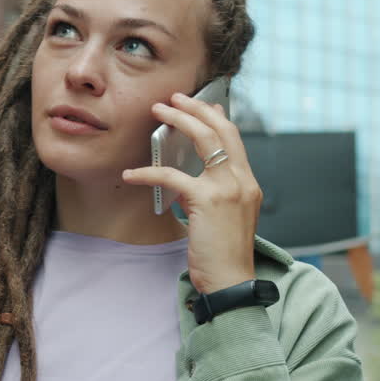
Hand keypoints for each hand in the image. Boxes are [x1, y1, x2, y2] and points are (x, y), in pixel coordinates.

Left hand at [122, 92, 260, 294]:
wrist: (232, 283)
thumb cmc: (224, 256)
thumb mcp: (226, 218)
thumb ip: (215, 195)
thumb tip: (190, 181)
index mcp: (248, 183)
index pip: (234, 139)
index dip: (216, 118)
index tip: (202, 105)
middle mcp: (242, 180)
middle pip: (221, 129)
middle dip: (196, 108)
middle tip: (174, 98)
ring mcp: (228, 188)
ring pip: (203, 140)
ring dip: (178, 121)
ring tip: (157, 112)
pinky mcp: (207, 200)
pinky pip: (171, 176)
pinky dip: (148, 172)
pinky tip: (131, 174)